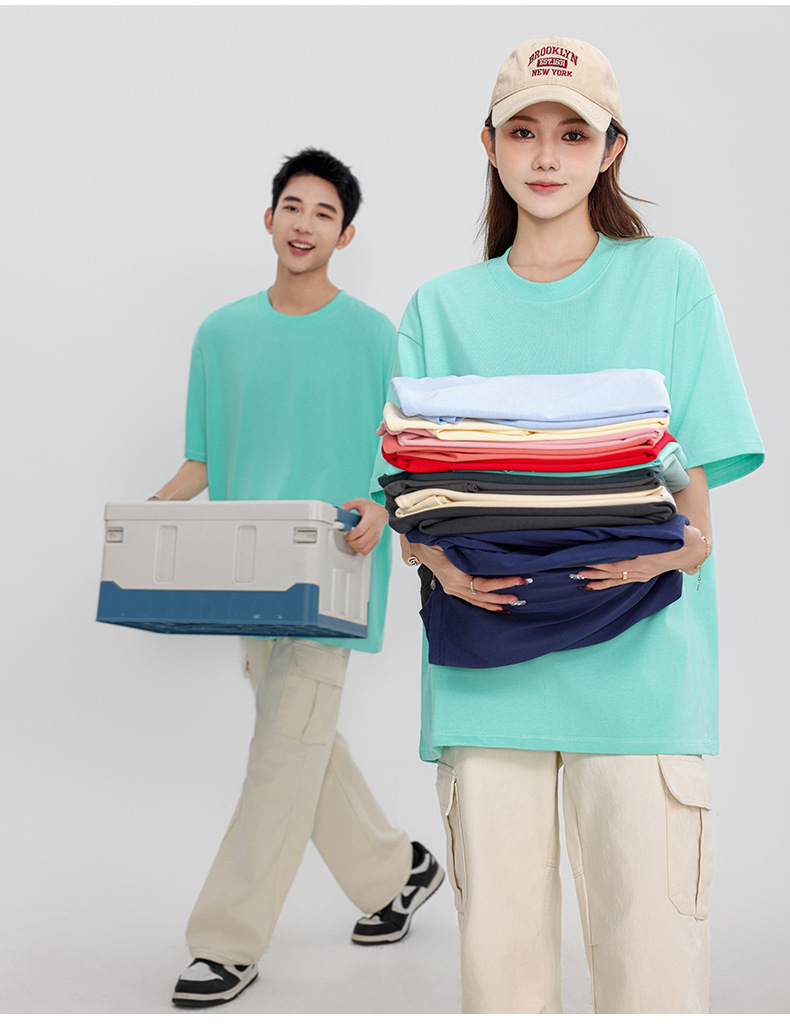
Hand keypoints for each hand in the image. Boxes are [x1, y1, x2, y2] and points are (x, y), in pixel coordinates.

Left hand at [341, 498, 388, 554]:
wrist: (383, 513)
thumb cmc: (372, 508)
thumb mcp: (360, 502)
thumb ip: (349, 504)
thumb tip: (341, 509)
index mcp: (369, 520)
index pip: (359, 531)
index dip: (350, 535)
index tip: (346, 534)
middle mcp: (374, 529)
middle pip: (361, 542)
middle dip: (351, 543)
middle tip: (347, 539)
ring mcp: (376, 536)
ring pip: (364, 548)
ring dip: (355, 548)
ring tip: (351, 543)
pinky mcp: (376, 540)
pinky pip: (368, 550)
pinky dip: (360, 550)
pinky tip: (357, 546)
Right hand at [404, 540, 529, 612]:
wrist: (417, 546)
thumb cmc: (432, 542)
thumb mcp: (448, 540)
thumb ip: (465, 544)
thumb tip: (489, 541)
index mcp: (453, 574)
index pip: (482, 583)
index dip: (501, 583)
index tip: (518, 579)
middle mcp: (453, 584)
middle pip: (482, 594)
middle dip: (503, 595)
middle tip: (520, 594)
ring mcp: (452, 588)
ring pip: (477, 600)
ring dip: (495, 602)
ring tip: (512, 603)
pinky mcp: (452, 589)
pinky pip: (470, 600)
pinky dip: (484, 605)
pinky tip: (496, 608)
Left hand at [575, 524, 708, 590]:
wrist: (693, 552)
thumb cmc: (683, 538)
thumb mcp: (677, 530)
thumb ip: (665, 526)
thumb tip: (653, 516)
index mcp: (649, 558)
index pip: (621, 561)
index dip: (605, 561)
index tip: (589, 558)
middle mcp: (643, 569)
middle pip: (615, 572)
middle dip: (596, 572)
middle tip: (578, 570)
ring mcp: (642, 575)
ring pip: (616, 579)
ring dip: (598, 580)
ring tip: (581, 580)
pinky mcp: (641, 577)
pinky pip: (620, 581)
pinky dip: (606, 584)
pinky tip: (593, 586)